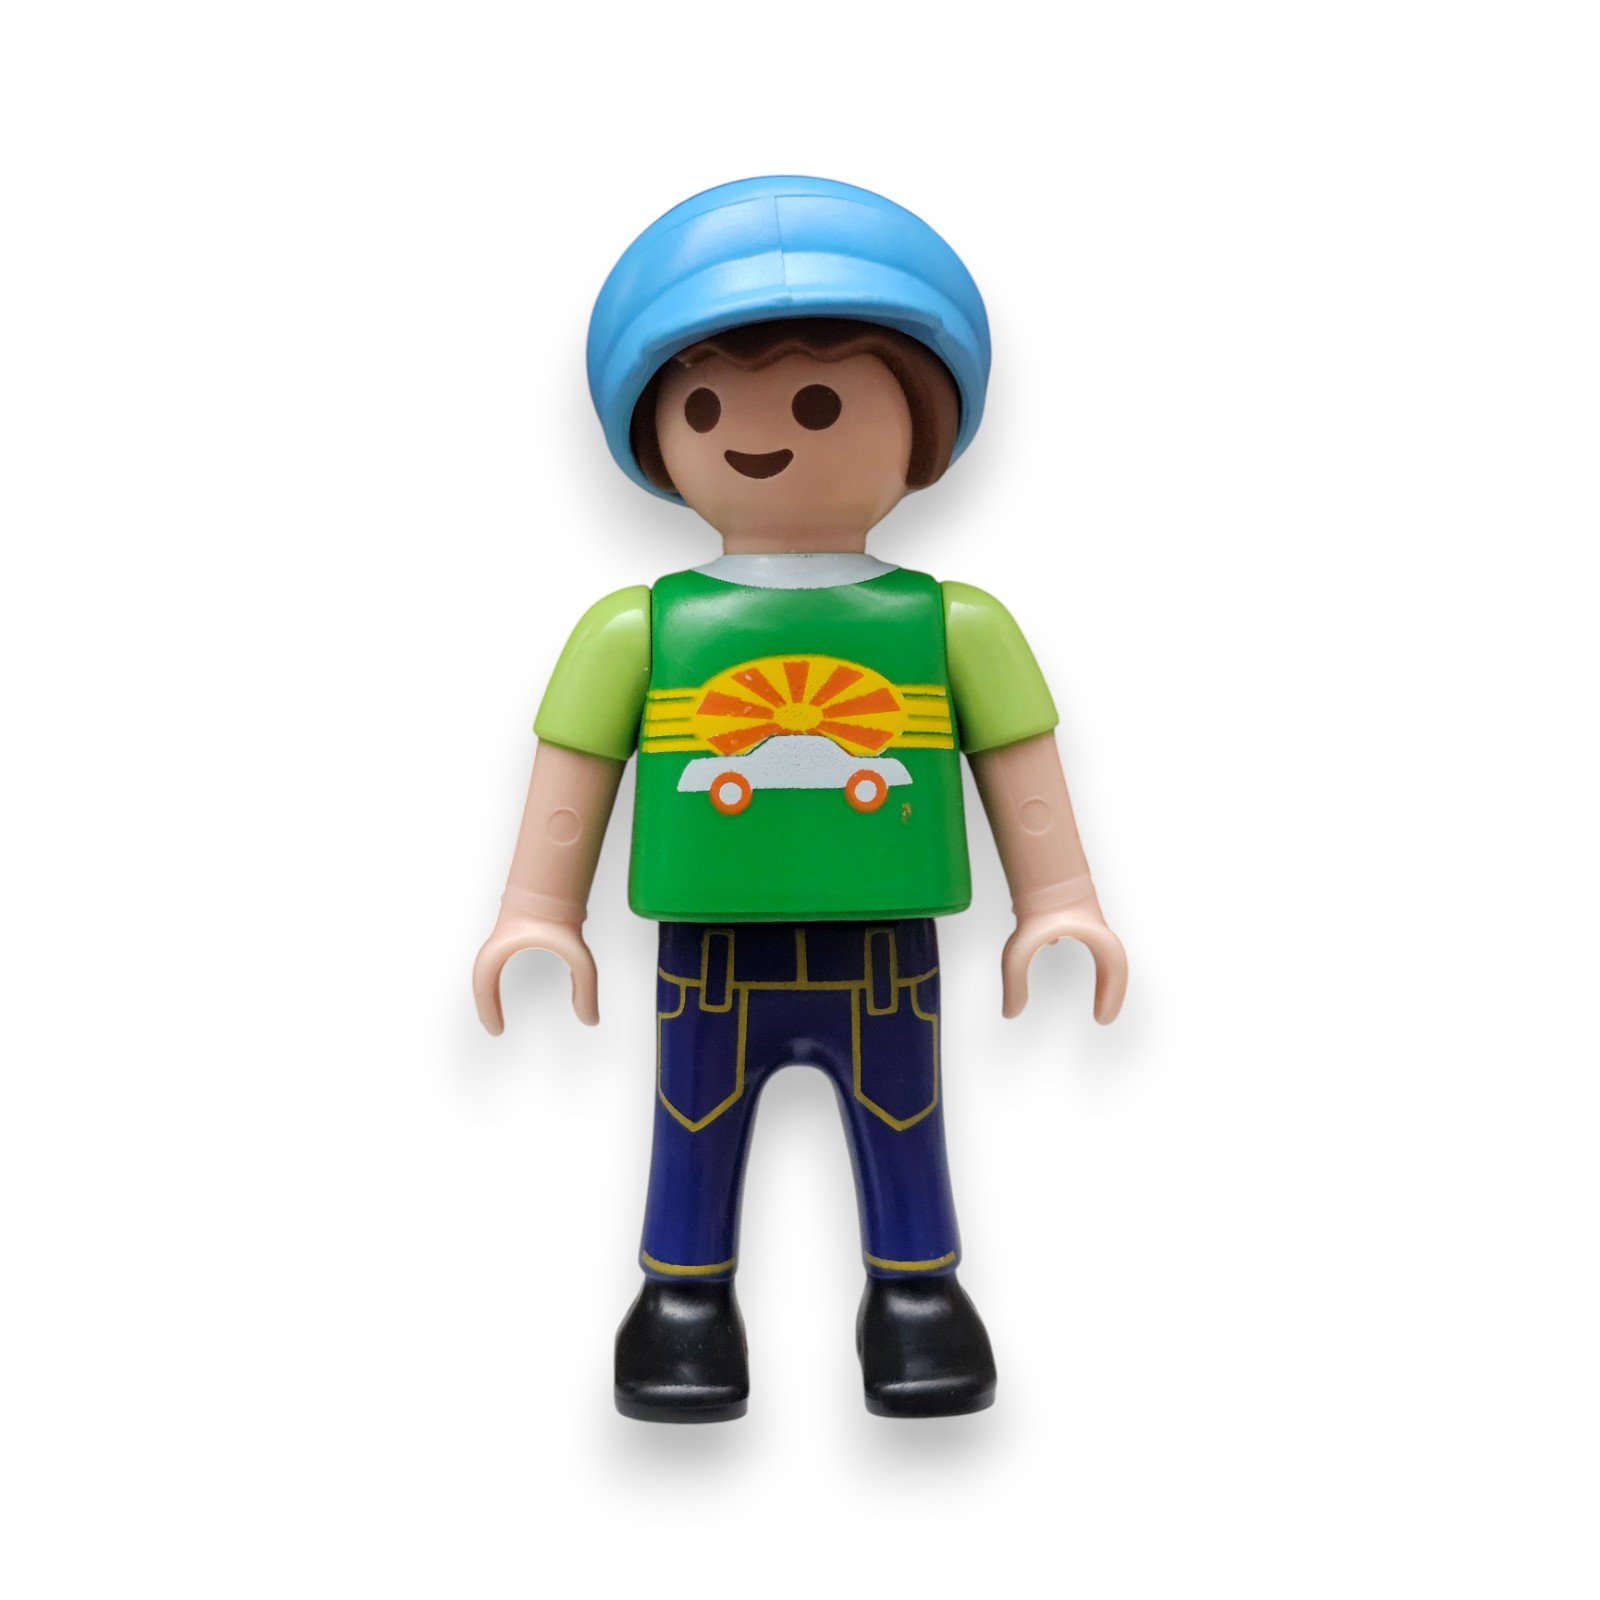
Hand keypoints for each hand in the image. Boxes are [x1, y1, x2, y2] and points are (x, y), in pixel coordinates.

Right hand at [473, 910, 598, 1032]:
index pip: (483, 983)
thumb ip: (586, 988)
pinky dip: (501, 972)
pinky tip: (512, 978)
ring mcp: (505, 932)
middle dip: (485, 1001)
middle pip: (483, 975)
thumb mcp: (579, 958)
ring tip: (497, 1008)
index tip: (498, 1030)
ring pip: (490, 965)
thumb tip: (591, 1020)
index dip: (487, 1009)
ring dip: (490, 987)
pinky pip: (503, 955)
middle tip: (495, 1024)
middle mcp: (499, 941)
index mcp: (503, 947)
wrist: (557, 879)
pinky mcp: (515, 926)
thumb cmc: (563, 913)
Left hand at [1000, 896, 1126, 1024]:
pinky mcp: (1071, 904)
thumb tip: (1010, 1012)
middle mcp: (1094, 926)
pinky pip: (1080, 929)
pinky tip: (1052, 940)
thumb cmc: (1034, 904)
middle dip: (1109, 985)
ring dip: (1097, 965)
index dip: (1113, 995)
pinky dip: (1073, 941)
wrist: (1036, 865)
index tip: (1101, 1019)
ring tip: (1091, 981)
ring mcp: (1085, 913)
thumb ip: (1015, 981)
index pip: (1115, 969)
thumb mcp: (1020, 951)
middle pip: (1111, 961)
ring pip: (1097, 943)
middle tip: (1101, 1009)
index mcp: (1094, 936)